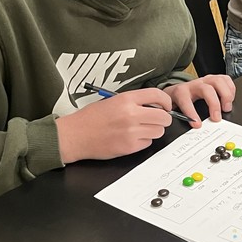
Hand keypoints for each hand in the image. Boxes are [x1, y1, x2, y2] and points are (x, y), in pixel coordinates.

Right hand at [56, 87, 172, 163]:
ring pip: (158, 131)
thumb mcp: (112, 101)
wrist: (75, 135)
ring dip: (153, 131)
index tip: (166, 106)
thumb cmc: (90, 118)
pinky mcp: (129, 147)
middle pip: (163, 117)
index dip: (166, 101)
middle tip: (156, 120)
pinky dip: (143, 141)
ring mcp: (131, 132)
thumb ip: (133, 102)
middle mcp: (131, 114)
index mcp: (126, 99)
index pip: (157, 95)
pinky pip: (148, 143)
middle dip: (163, 119)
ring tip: (140, 129)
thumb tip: (153, 106)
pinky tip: (131, 138)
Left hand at [165, 75, 235, 126]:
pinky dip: (231, 89)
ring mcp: (206, 80)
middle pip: (206, 89)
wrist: (179, 90)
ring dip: (226, 95)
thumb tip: (192, 127)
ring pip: (218, 81)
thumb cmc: (180, 101)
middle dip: (214, 104)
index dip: (192, 113)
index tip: (198, 125)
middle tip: (217, 118)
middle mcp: (195, 85)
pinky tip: (229, 99)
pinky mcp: (214, 79)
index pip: (186, 101)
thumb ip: (181, 117)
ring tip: (226, 108)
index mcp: (181, 93)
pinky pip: (225, 79)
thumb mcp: (176, 109)